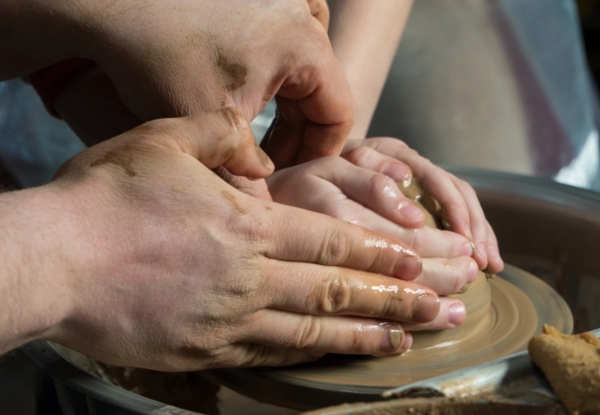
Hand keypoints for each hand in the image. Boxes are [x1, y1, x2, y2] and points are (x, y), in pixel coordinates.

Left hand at [1, 0, 352, 167]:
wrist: (111, 4)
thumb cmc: (160, 55)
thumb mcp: (211, 125)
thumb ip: (244, 179)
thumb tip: (266, 217)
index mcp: (306, 46)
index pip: (340, 114)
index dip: (319, 155)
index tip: (292, 180)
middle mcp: (302, 19)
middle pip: (320, 96)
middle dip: (296, 137)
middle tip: (268, 169)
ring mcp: (279, 7)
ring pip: (300, 77)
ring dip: (282, 113)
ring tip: (251, 142)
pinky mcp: (256, 4)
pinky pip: (282, 52)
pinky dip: (270, 84)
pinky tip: (242, 102)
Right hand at [33, 112, 473, 370]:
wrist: (53, 259)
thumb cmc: (106, 197)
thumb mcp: (164, 139)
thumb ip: (221, 139)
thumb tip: (258, 155)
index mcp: (249, 223)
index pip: (335, 238)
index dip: (383, 251)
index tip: (421, 261)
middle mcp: (251, 275)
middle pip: (340, 289)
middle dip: (398, 297)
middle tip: (446, 305)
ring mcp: (231, 319)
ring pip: (316, 330)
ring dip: (369, 334)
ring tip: (411, 340)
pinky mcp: (206, 351)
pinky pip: (272, 355)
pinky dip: (312, 356)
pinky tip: (336, 359)